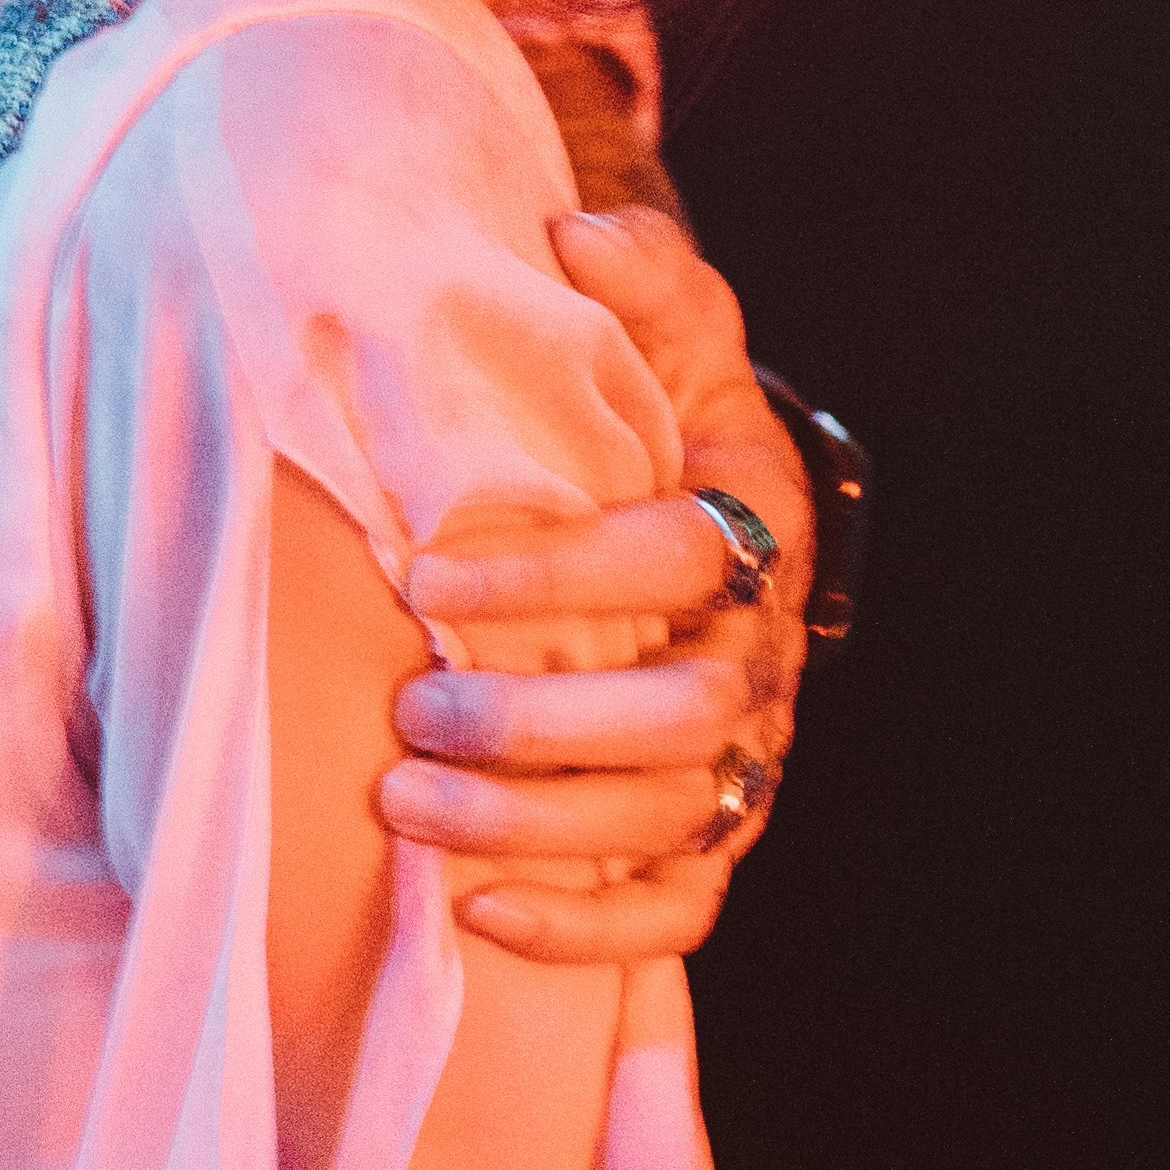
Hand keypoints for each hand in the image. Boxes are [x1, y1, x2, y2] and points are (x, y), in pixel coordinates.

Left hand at [377, 203, 813, 969]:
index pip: (680, 557)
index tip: (430, 574)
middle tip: (412, 707)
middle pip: (680, 712)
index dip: (561, 573)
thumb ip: (640, 272)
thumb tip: (574, 236)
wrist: (710, 503)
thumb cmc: (667, 409)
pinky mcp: (715, 833)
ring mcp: (746, 756)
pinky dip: (586, 933)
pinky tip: (476, 917)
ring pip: (670, 820)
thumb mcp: (669, 324)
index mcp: (756, 526)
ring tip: (407, 804)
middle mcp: (762, 653)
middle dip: (542, 724)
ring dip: (538, 828)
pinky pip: (675, 912)